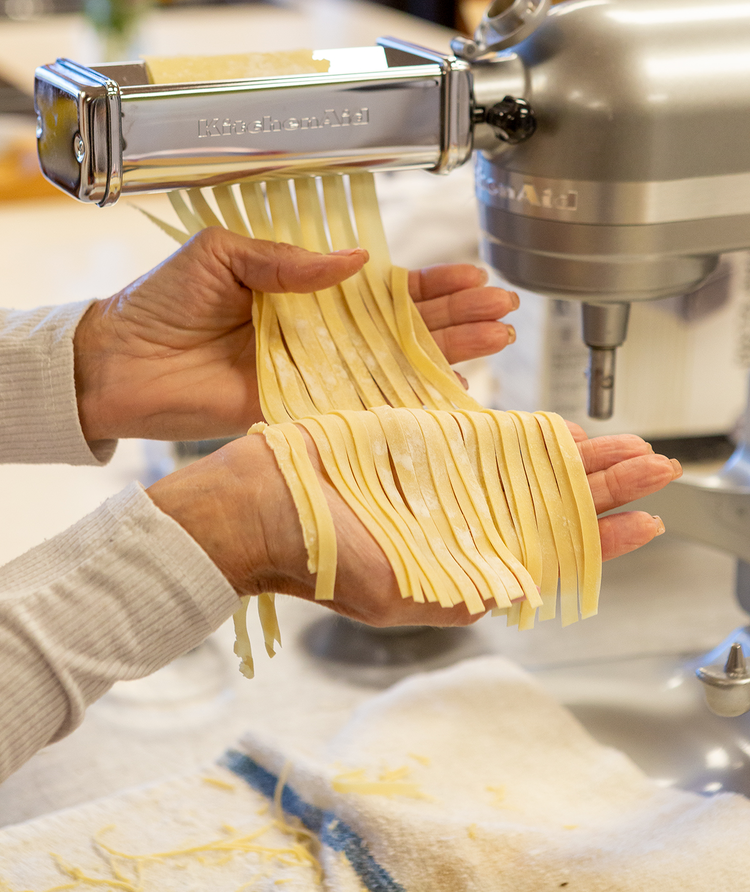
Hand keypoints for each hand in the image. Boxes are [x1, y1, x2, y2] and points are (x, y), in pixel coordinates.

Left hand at [74, 228, 516, 441]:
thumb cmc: (160, 299)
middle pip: (401, 326)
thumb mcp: (224, 255)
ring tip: (496, 341)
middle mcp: (316, 332)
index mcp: (302, 289)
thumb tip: (356, 262)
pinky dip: (403, 401)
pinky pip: (358, 405)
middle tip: (503, 310)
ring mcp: (311, 373)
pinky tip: (447, 391)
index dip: (428, 284)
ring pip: (391, 363)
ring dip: (445, 353)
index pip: (380, 286)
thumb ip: (289, 262)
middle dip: (454, 317)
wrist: (116, 361)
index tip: (472, 276)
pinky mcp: (296, 410)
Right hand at [147, 424, 681, 627]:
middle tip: (659, 466)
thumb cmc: (319, 556)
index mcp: (462, 564)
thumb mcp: (397, 592)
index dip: (604, 535)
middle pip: (551, 501)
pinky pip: (489, 435)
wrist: (259, 502)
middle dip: (608, 485)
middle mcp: (461, 523)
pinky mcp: (422, 442)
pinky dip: (529, 434)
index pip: (550, 549)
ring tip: (632, 446)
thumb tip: (534, 584)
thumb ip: (465, 589)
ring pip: (529, 466)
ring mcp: (445, 481)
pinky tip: (561, 431)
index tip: (650, 520)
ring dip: (582, 457)